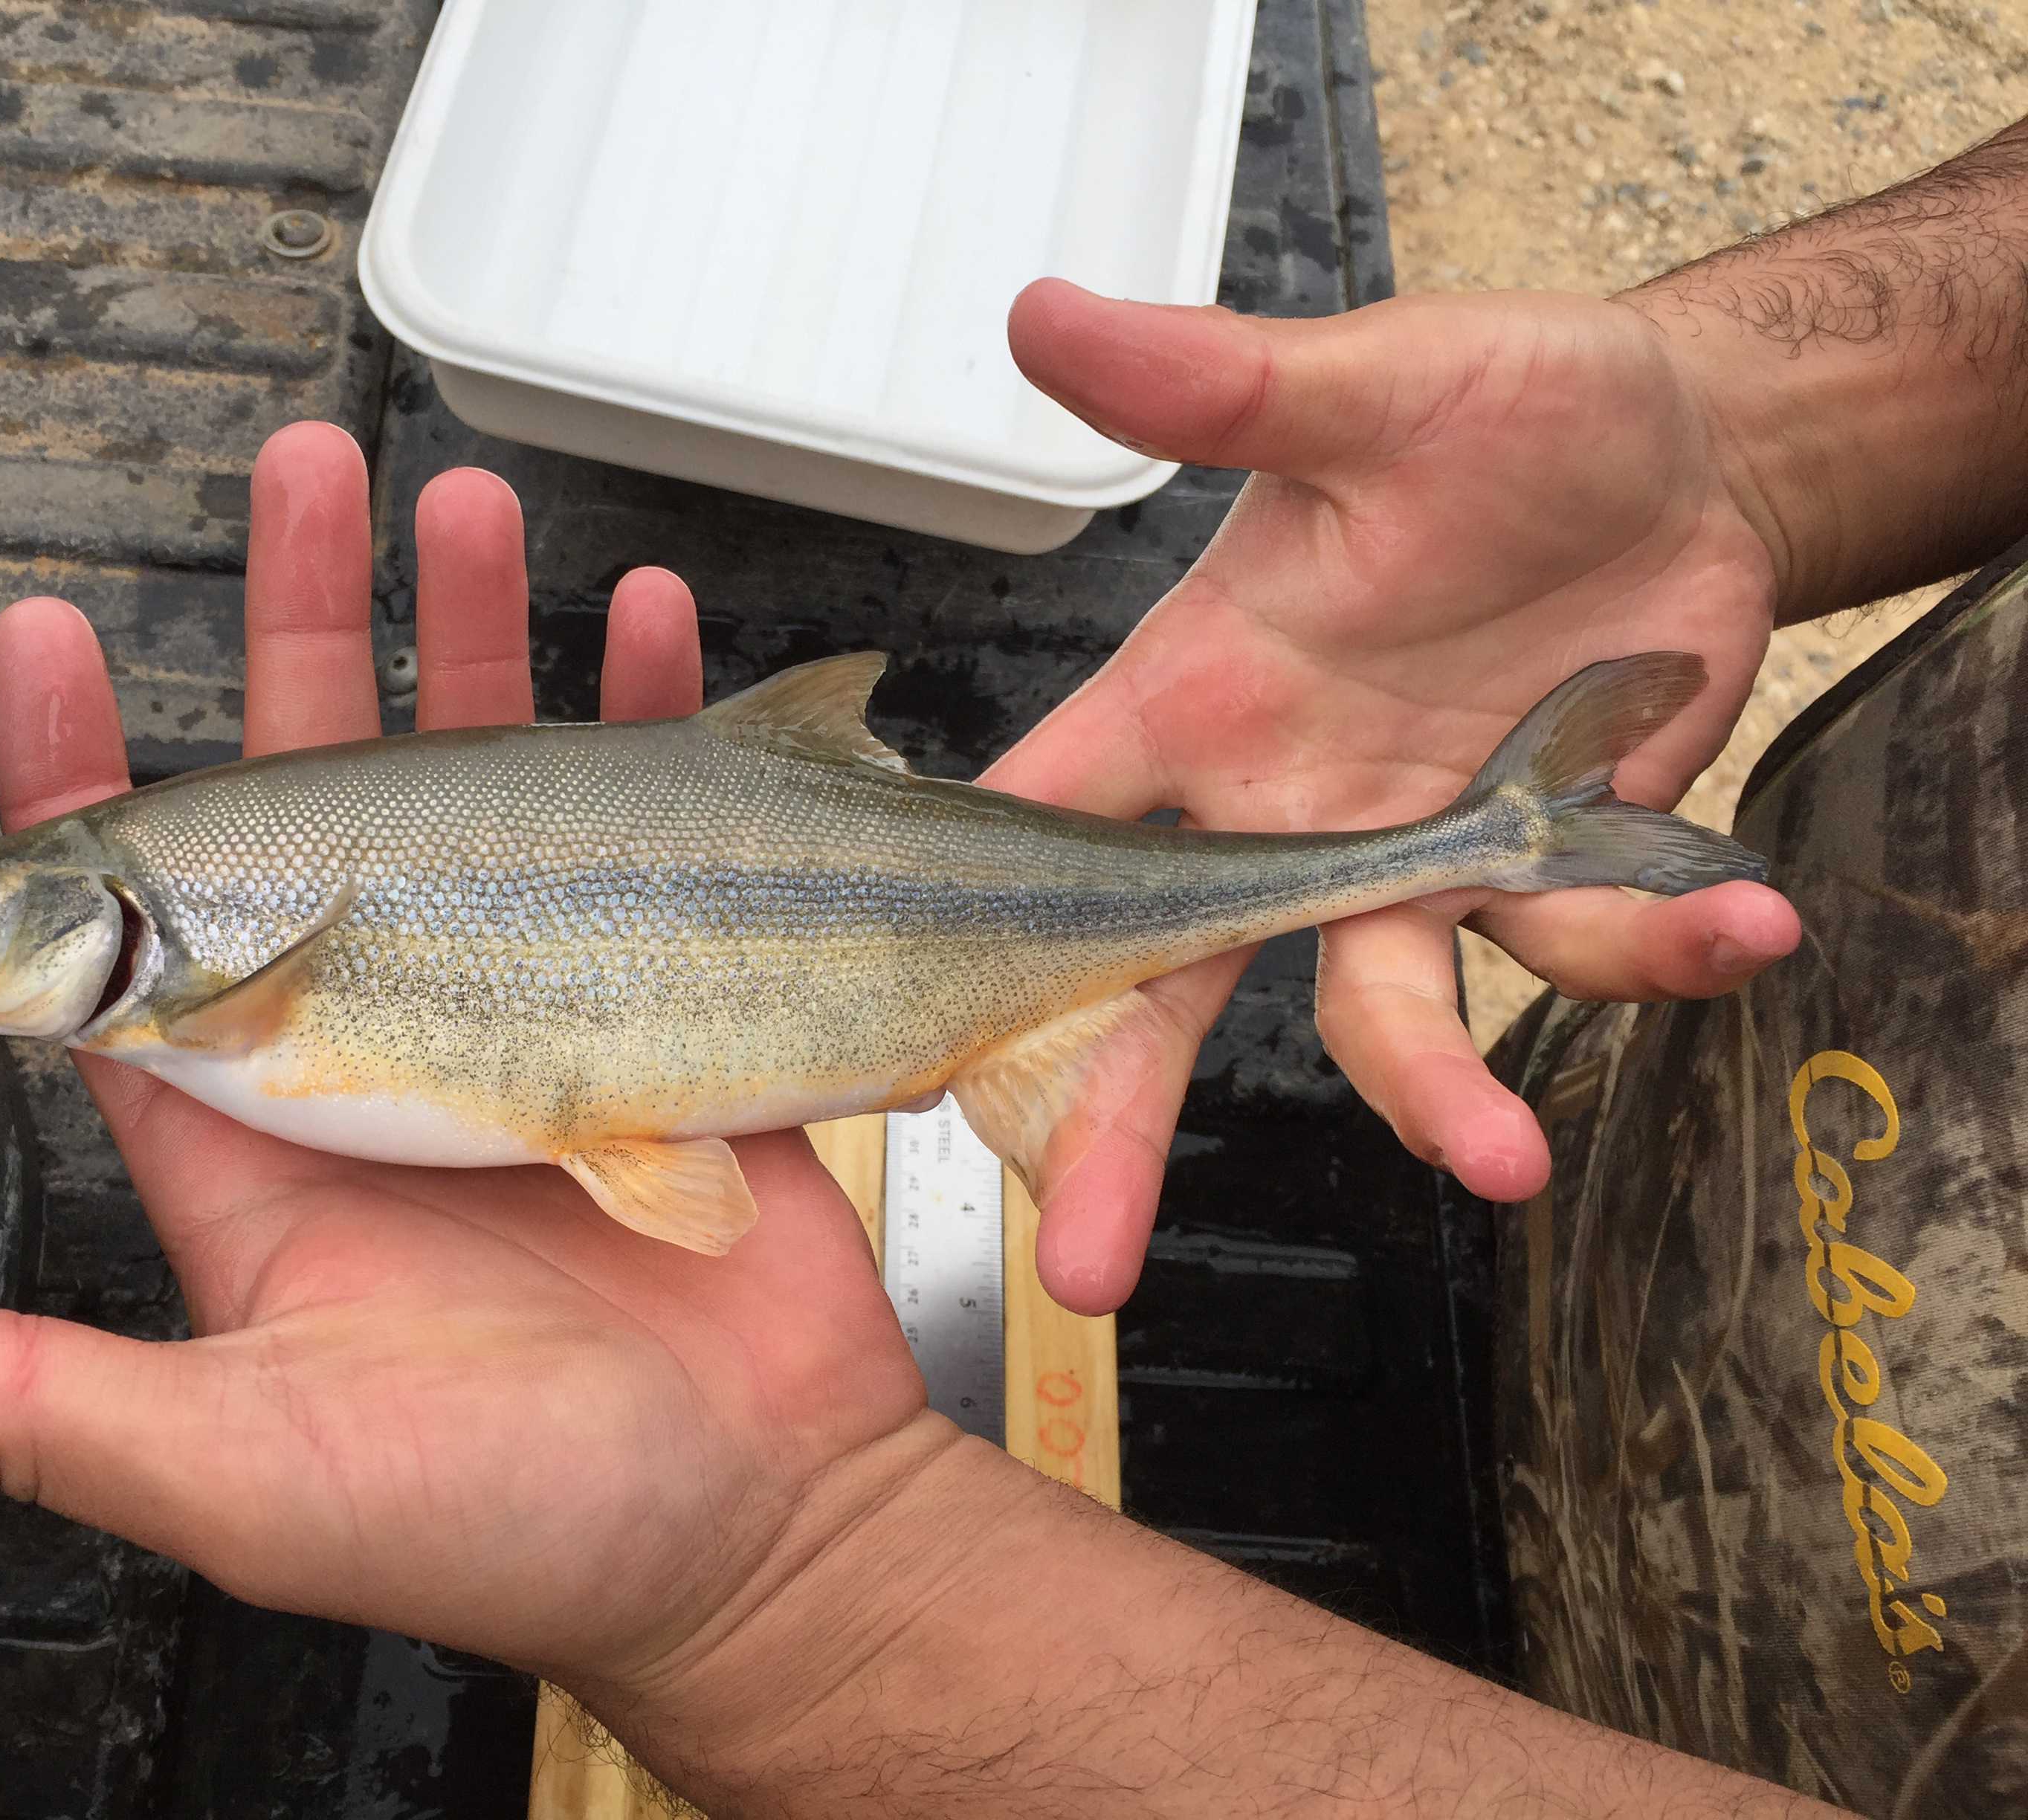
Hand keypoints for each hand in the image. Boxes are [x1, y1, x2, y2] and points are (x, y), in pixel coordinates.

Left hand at [0, 422, 928, 1696]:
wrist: (767, 1533)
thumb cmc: (515, 1524)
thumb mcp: (248, 1471)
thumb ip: (37, 1411)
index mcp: (259, 1142)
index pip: (133, 938)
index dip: (76, 785)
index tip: (42, 640)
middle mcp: (382, 1052)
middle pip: (322, 807)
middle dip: (303, 632)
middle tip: (306, 485)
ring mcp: (532, 1019)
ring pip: (488, 792)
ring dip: (480, 643)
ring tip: (466, 514)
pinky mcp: (663, 1015)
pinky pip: (655, 835)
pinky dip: (655, 725)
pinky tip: (648, 630)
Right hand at [986, 281, 1803, 1312]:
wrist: (1688, 454)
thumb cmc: (1501, 409)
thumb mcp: (1363, 388)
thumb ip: (1213, 383)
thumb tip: (1041, 312)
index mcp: (1193, 706)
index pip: (1038, 838)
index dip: (970, 946)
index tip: (911, 1064)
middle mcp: (1274, 813)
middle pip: (1163, 996)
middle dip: (1119, 1131)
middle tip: (1085, 1265)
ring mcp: (1404, 867)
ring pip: (1381, 1021)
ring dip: (1437, 1098)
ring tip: (1501, 1163)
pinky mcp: (1541, 887)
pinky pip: (1573, 956)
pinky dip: (1653, 949)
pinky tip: (1738, 909)